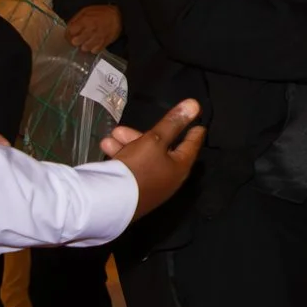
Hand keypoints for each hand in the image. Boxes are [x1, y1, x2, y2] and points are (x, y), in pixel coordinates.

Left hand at [64, 3, 122, 52]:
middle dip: (75, 40)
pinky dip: (93, 48)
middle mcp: (90, 30)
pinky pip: (94, 51)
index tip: (70, 34)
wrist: (119, 15)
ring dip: (84, 45)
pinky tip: (94, 44)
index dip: (68, 34)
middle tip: (77, 38)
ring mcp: (97, 38)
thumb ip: (76, 19)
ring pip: (84, 48)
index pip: (69, 32)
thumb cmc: (101, 12)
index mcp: (84, 20)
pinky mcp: (104, 43)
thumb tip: (69, 28)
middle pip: (75, 42)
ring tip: (86, 41)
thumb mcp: (86, 11)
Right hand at [101, 98, 204, 218]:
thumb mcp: (154, 140)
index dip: (194, 133)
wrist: (110, 202)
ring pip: (142, 158)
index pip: (191, 146)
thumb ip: (173, 123)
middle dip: (140, 135)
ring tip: (111, 137)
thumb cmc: (138, 167)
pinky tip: (107, 148)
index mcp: (180, 167)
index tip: (199, 126)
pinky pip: (132, 169)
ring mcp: (152, 187)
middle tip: (122, 129)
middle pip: (160, 150)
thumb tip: (195, 104)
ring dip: (126, 145)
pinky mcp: (135, 192)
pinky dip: (121, 157)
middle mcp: (169, 178)